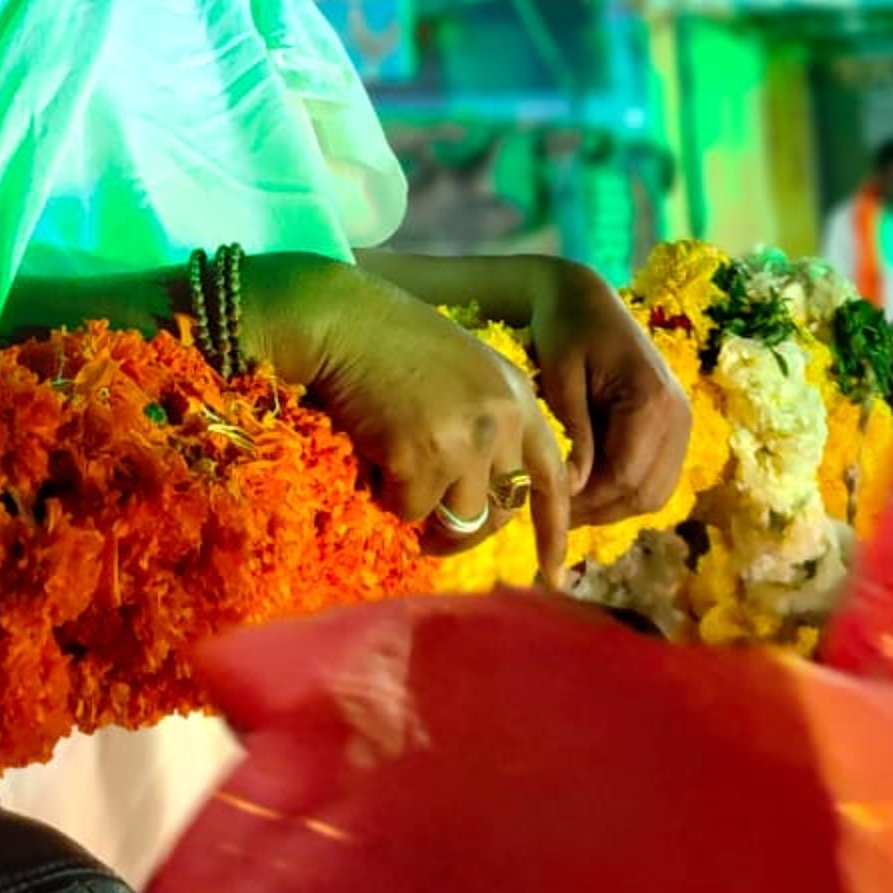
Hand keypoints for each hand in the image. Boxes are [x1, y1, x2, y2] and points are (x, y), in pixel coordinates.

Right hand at [243, 255, 570, 584]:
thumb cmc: (388, 341)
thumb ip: (484, 422)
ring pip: (457, 519)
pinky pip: (408, 509)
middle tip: (432, 534)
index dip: (553, 529)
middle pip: (501, 510)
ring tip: (389, 476)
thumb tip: (482, 495)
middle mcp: (501, 420)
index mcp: (515, 396)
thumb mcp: (461, 373)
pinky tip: (369, 455)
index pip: (551, 476)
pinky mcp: (422, 458)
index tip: (553, 574)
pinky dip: (385, 494)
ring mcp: (465, 441)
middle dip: (467, 529)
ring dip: (422, 509)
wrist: (339, 318)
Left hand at [524, 259, 690, 527]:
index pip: (626, 475)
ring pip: (654, 492)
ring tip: (570, 501)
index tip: (551, 505)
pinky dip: (625, 489)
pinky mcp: (674, 426)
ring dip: (614, 505)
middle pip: (646, 492)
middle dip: (600, 509)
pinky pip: (656, 476)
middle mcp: (678, 415)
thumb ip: (575, 432)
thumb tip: (578, 489)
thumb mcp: (560, 376)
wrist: (584, 297)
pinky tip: (590, 483)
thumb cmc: (564, 328)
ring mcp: (681, 422)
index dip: (589, 501)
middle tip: (556, 512)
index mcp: (652, 398)